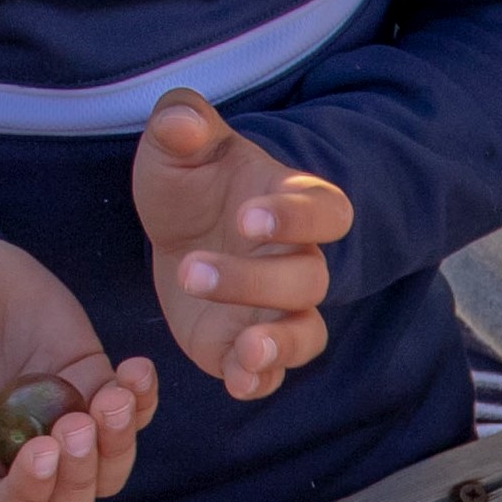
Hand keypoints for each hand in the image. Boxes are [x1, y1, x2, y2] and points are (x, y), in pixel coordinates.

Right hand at [0, 228, 160, 501]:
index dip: (27, 499)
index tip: (41, 449)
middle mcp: (14, 467)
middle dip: (79, 481)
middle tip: (76, 425)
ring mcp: (58, 432)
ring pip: (105, 474)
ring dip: (118, 445)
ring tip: (113, 394)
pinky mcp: (89, 391)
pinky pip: (132, 418)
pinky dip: (143, 403)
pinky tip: (134, 369)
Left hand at [133, 90, 352, 400]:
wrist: (177, 233)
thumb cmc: (190, 183)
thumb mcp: (176, 146)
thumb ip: (181, 122)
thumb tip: (183, 121)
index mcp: (293, 204)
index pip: (325, 211)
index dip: (296, 218)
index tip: (247, 218)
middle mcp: (298, 261)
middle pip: (307, 280)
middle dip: (254, 280)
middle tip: (192, 271)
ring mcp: (279, 311)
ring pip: (305, 334)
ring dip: (279, 344)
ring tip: (248, 349)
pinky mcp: (251, 347)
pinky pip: (271, 373)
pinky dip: (259, 381)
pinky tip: (236, 381)